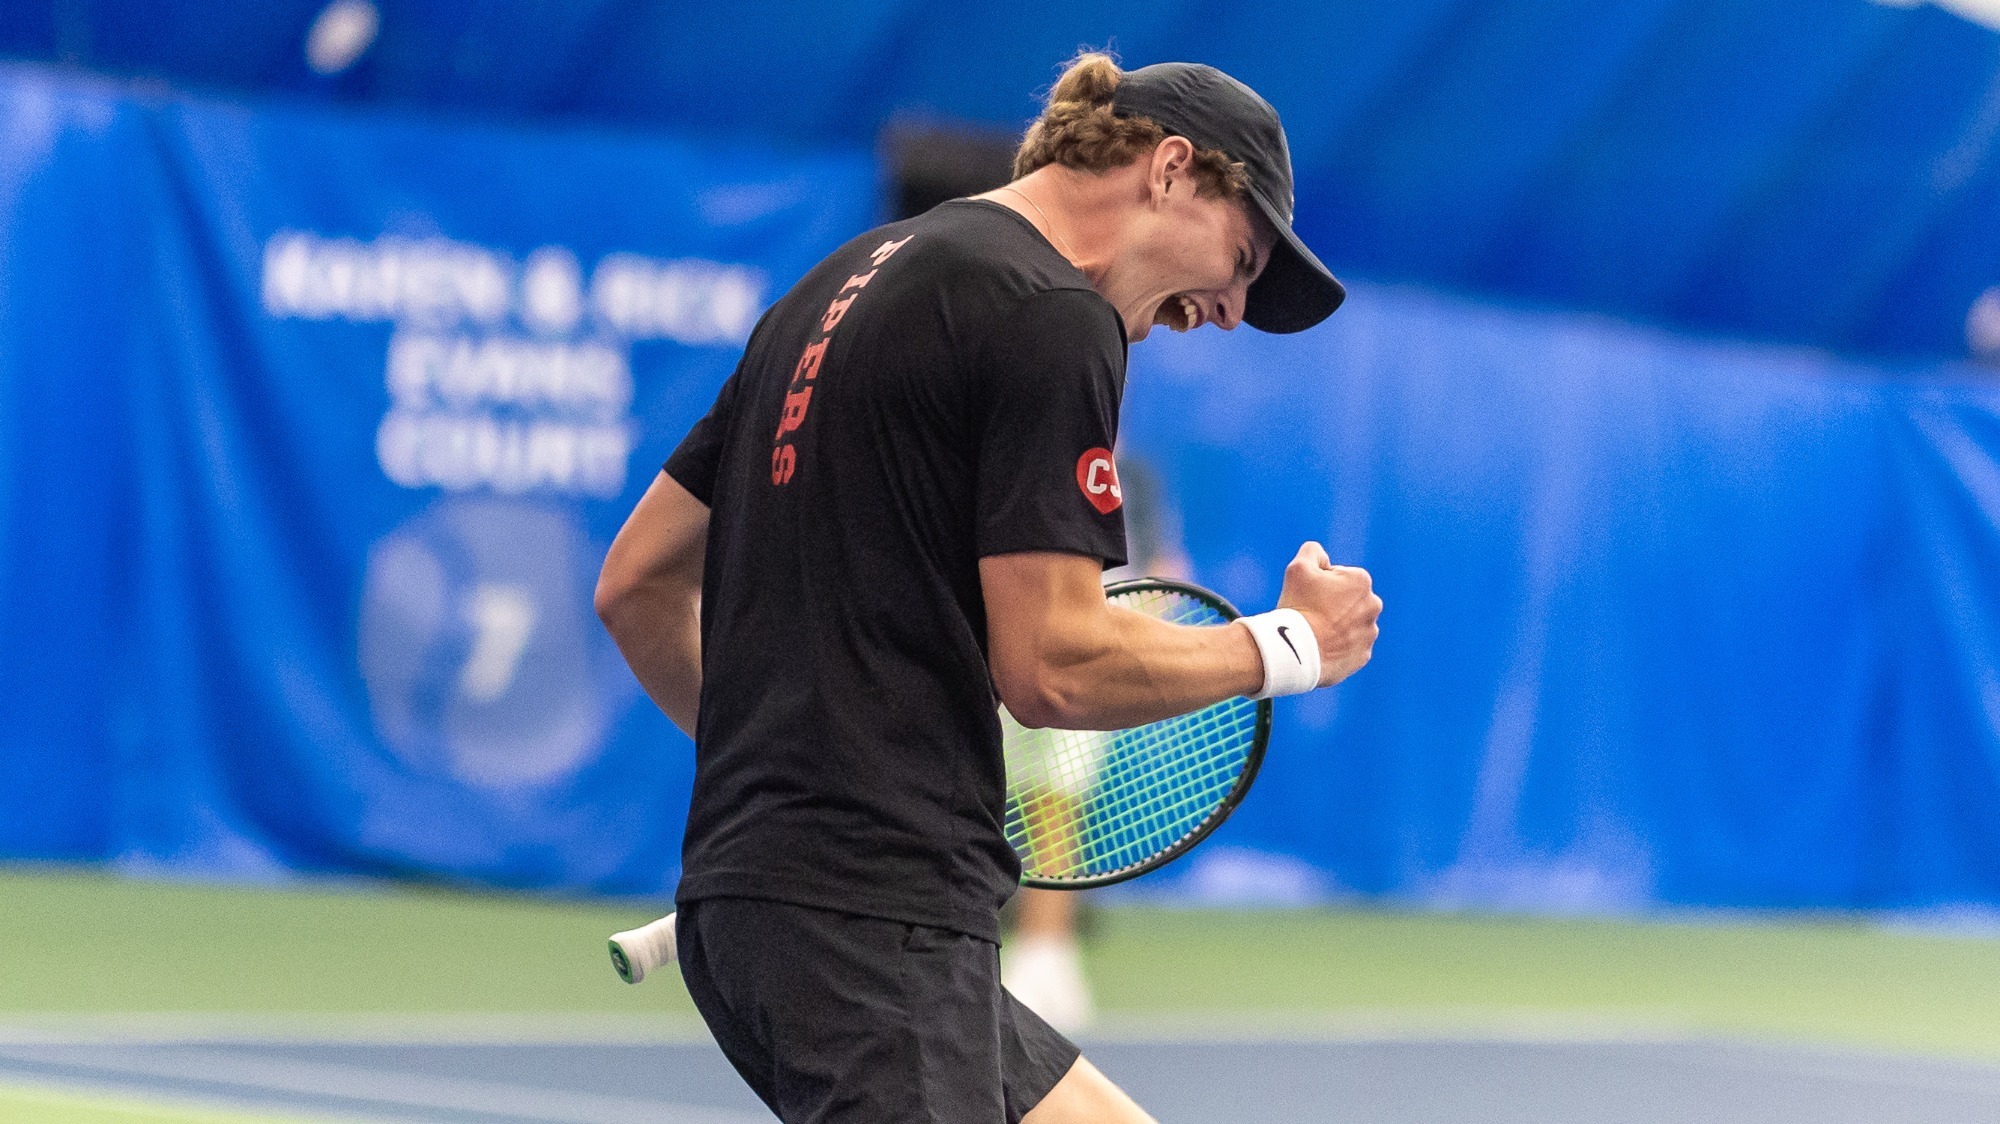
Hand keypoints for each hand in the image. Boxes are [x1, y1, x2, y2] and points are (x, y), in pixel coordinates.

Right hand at [1276, 542, 1380, 686]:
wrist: (1297, 652)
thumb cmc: (1298, 607)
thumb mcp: (1298, 568)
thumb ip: (1312, 551)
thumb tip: (1321, 555)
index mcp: (1361, 581)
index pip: (1337, 577)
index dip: (1318, 585)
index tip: (1308, 597)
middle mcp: (1373, 605)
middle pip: (1347, 600)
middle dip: (1331, 605)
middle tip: (1310, 615)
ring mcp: (1369, 633)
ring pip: (1350, 624)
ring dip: (1336, 626)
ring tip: (1315, 633)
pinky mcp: (1363, 655)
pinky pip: (1350, 647)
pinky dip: (1338, 646)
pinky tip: (1321, 647)